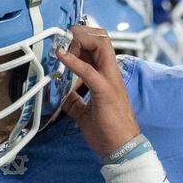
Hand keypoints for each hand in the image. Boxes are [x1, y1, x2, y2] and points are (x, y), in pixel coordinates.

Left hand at [55, 25, 140, 159]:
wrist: (122, 149)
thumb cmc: (107, 132)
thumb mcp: (85, 113)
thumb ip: (75, 101)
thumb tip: (62, 97)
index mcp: (107, 78)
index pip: (100, 47)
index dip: (83, 39)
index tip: (65, 44)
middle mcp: (111, 75)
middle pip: (102, 38)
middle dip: (81, 33)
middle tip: (64, 40)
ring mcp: (110, 81)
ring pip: (101, 45)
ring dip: (79, 41)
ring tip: (63, 47)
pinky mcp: (104, 91)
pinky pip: (88, 71)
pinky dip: (73, 61)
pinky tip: (61, 56)